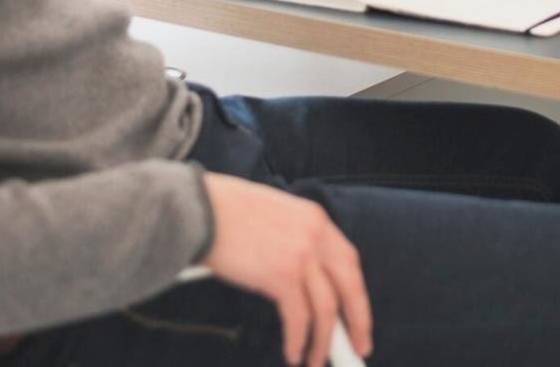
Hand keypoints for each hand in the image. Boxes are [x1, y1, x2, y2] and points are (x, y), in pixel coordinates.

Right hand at [202, 172, 372, 366]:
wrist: (200, 208)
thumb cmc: (226, 212)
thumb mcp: (276, 216)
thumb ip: (296, 240)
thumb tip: (303, 280)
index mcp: (316, 219)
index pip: (349, 262)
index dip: (356, 293)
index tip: (357, 316)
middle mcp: (316, 236)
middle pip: (350, 287)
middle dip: (358, 323)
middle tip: (359, 348)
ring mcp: (301, 256)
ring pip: (326, 310)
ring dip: (323, 342)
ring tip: (315, 361)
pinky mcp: (281, 276)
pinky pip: (299, 319)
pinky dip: (298, 341)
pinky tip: (293, 353)